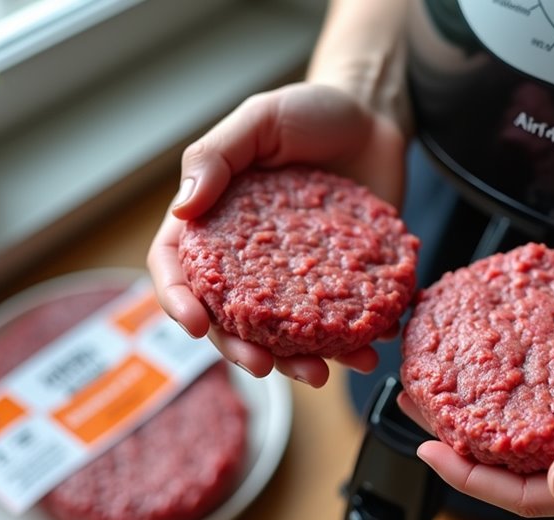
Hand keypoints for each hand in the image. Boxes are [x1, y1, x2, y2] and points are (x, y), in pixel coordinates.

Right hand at [147, 82, 407, 386]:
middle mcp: (248, 261)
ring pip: (284, 335)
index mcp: (214, 224)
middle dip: (241, 350)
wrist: (375, 119)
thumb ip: (216, 155)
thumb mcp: (259, 119)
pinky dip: (353, 342)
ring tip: (323, 373)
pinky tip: (369, 347)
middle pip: (229, 319)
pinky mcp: (341, 283)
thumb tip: (182, 208)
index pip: (178, 268)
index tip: (195, 324)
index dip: (178, 300)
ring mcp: (296, 277)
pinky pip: (341, 323)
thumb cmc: (310, 112)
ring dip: (298, 362)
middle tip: (263, 366)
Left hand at [405, 286, 553, 516]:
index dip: (475, 478)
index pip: (534, 494)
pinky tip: (488, 350)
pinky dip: (516, 374)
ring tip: (437, 377)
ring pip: (527, 425)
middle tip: (416, 402)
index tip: (429, 451)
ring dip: (481, 405)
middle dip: (462, 440)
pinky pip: (550, 386)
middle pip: (519, 461)